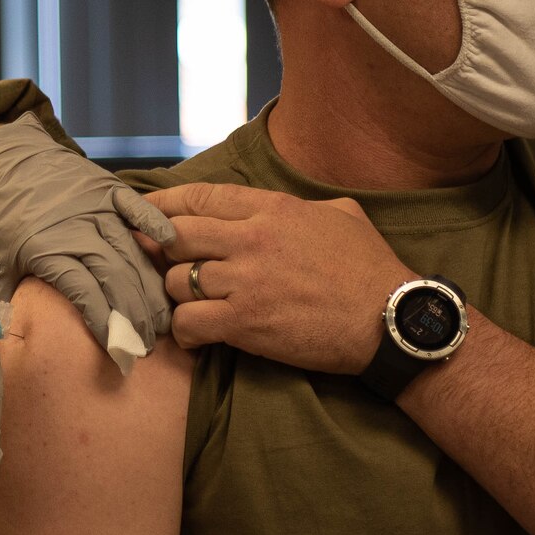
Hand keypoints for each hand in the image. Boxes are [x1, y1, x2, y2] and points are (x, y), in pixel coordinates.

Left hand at [0, 112, 176, 352]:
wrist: (7, 162)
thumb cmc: (3, 217)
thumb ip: (2, 299)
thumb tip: (1, 337)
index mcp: (48, 251)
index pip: (84, 293)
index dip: (104, 322)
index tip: (119, 348)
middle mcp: (78, 231)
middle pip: (115, 277)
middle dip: (135, 314)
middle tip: (150, 341)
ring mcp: (96, 208)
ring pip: (130, 251)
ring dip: (150, 285)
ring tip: (164, 316)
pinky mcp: (109, 189)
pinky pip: (136, 207)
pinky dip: (154, 222)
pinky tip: (171, 243)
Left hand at [143, 182, 415, 373]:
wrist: (391, 320)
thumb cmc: (371, 269)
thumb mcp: (342, 215)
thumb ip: (303, 205)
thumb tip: (286, 207)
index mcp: (273, 208)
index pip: (200, 197)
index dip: (164, 205)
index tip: (143, 213)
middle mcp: (252, 238)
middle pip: (176, 236)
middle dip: (161, 251)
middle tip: (156, 265)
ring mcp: (245, 280)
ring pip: (176, 281)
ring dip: (176, 295)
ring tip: (189, 305)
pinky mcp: (245, 322)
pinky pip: (189, 322)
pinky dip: (185, 332)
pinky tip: (196, 337)